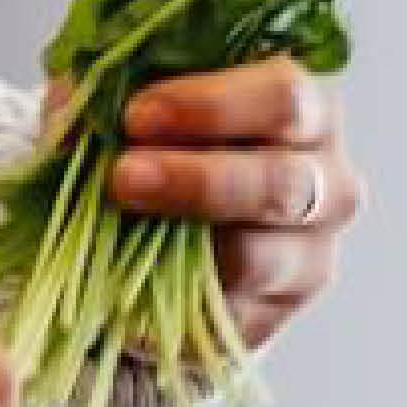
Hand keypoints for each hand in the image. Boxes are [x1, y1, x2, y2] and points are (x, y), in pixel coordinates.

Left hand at [107, 59, 362, 357]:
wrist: (166, 222)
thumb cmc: (166, 139)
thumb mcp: (141, 98)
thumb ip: (121, 90)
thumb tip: (80, 101)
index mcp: (305, 108)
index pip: (284, 98)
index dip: (214, 105)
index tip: (138, 115)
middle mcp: (326, 181)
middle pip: (282, 182)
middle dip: (198, 180)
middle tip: (124, 176)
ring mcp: (307, 254)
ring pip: (259, 257)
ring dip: (181, 244)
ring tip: (117, 227)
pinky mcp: (274, 314)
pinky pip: (227, 316)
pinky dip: (172, 303)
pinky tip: (127, 286)